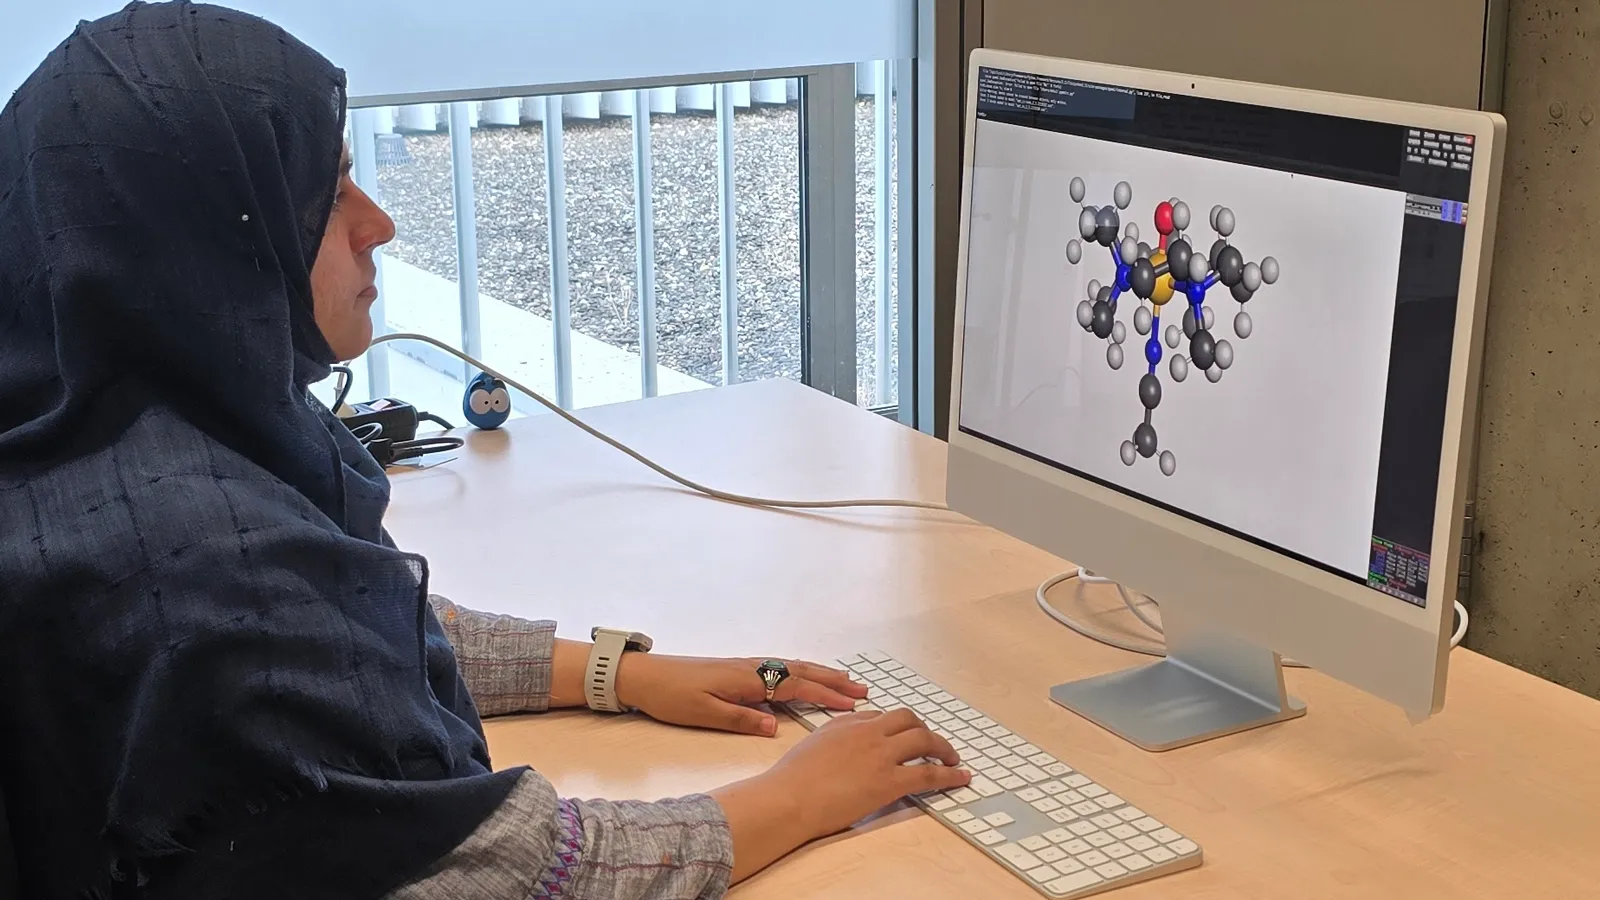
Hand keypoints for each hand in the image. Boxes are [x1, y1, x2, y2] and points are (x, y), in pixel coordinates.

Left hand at [616, 653, 867, 735]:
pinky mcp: (737, 669)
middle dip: (833, 680)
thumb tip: (776, 726)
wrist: (644, 676)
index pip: (796, 686)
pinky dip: (801, 670)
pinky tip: (805, 676)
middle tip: (863, 689)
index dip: (826, 694)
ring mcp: (745, 666)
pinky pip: (780, 667)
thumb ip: (741, 719)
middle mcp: (751, 668)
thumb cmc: (672, 696)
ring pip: (792, 667)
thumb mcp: (704, 714)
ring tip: (845, 681)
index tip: (853, 704)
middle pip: (801, 671)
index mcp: (747, 679)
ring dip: (821, 673)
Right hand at [712, 708, 971, 881]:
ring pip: (924, 740)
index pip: (880, 717)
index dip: (896, 727)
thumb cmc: (790, 780)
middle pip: (908, 720)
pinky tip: (961, 778)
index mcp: (846, 723)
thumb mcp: (811, 746)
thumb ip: (831, 741)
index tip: (903, 736)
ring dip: (943, 747)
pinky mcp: (890, 781)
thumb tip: (840, 749)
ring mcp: (881, 755)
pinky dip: (950, 775)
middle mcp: (868, 732)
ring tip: (952, 758)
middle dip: (924, 729)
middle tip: (933, 743)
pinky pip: (929, 774)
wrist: (789, 797)